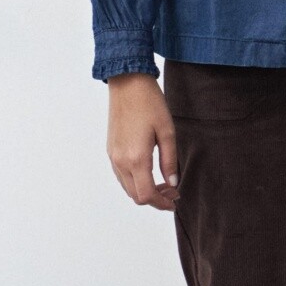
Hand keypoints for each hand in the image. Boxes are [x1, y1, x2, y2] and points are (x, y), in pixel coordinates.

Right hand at [106, 72, 180, 209]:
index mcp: (136, 158)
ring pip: (127, 187)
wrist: (127, 82)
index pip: (147, 195)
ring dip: (144, 190)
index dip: (162, 203)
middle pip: (135, 196)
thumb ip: (170, 161)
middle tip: (172, 191)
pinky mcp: (110, 150)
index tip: (175, 200)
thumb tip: (173, 183)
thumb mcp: (167, 132)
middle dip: (155, 199)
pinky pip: (121, 176)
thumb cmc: (150, 103)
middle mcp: (120, 161)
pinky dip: (135, 181)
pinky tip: (149, 172)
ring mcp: (113, 156)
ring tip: (163, 182)